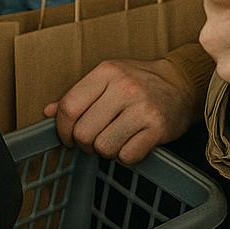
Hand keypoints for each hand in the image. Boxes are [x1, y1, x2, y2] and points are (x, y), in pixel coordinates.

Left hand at [43, 57, 194, 163]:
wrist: (181, 83)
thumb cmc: (140, 82)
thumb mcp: (109, 78)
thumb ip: (79, 95)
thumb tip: (48, 112)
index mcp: (107, 72)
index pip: (69, 107)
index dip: (63, 129)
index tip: (69, 136)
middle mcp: (124, 87)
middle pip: (84, 132)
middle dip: (86, 144)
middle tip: (97, 139)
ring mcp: (142, 107)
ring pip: (103, 147)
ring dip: (106, 151)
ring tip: (117, 139)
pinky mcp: (157, 127)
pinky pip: (127, 156)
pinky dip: (126, 156)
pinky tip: (133, 143)